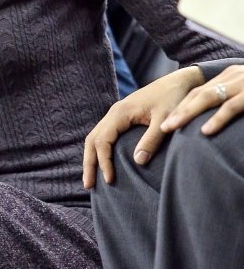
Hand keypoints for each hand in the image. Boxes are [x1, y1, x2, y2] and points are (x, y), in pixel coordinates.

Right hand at [83, 66, 204, 188]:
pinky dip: (99, 150)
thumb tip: (137, 162)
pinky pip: (104, 135)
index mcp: (120, 112)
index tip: (110, 180)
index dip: (104, 161)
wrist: (179, 82)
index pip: (102, 140)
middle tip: (88, 186)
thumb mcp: (164, 120)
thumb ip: (151, 140)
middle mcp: (114, 112)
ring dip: (92, 157)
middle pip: (92, 139)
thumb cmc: (173, 99)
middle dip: (89, 163)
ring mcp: (116, 114)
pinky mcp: (122, 116)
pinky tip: (103, 162)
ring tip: (91, 179)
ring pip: (95, 137)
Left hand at [160, 64, 243, 137]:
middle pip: (198, 94)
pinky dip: (216, 119)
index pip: (199, 92)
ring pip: (207, 97)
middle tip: (163, 127)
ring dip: (187, 113)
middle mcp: (231, 77)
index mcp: (228, 77)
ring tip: (171, 127)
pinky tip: (204, 132)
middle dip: (179, 110)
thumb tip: (215, 118)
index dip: (183, 106)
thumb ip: (232, 102)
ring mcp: (239, 84)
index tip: (167, 122)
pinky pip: (230, 107)